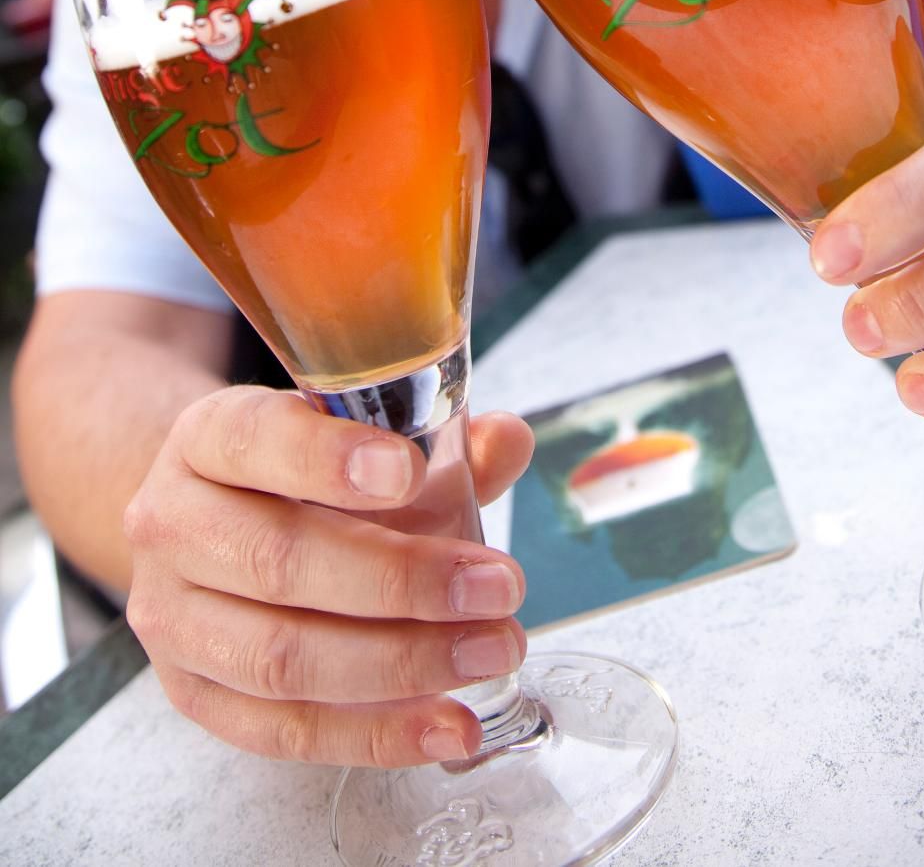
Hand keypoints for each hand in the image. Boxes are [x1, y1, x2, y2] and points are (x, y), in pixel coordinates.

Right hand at [123, 387, 531, 765]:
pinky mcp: (194, 694)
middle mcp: (171, 522)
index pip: (256, 439)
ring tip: (491, 650)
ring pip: (280, 655)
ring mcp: (171, 617)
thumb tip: (508, 440)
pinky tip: (450, 724)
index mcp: (206, 437)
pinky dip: (376, 733)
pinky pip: (285, 730)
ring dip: (401, 662)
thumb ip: (437, 437)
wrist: (211, 520)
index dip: (329, 458)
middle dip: (401, 581)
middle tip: (497, 585)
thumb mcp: (355, 435)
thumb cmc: (298, 472)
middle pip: (278, 561)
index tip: (412, 472)